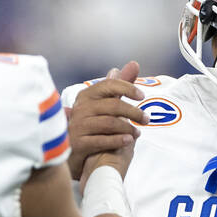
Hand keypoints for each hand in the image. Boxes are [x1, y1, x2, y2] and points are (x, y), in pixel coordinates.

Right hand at [66, 61, 147, 181]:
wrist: (70, 152)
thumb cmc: (90, 124)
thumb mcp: (103, 103)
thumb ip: (119, 85)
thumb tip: (134, 64)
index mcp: (86, 96)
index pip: (109, 85)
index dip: (127, 88)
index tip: (142, 96)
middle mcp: (80, 108)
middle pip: (113, 105)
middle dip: (133, 112)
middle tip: (146, 119)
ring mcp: (78, 126)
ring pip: (109, 123)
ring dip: (128, 128)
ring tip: (138, 133)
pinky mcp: (78, 144)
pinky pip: (101, 141)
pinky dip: (117, 140)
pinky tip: (129, 141)